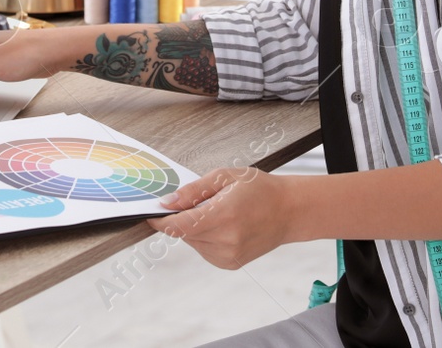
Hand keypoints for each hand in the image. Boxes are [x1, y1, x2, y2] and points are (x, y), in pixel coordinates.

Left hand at [146, 168, 296, 268]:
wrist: (289, 211)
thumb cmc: (259, 189)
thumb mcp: (225, 177)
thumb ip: (193, 191)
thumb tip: (167, 203)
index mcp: (224, 215)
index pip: (179, 225)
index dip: (161, 220)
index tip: (152, 213)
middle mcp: (226, 240)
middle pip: (184, 233)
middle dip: (183, 218)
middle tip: (201, 202)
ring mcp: (229, 255)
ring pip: (193, 242)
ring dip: (195, 229)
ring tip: (219, 213)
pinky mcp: (230, 264)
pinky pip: (204, 250)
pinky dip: (206, 238)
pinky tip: (224, 226)